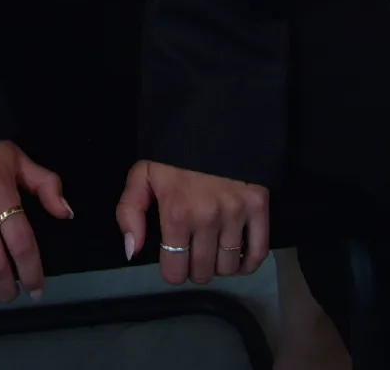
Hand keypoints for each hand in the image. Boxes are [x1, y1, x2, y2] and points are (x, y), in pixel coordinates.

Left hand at [116, 159, 269, 284]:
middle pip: (202, 272)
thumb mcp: (143, 174)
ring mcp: (236, 214)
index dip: (171, 270)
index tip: (173, 259)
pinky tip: (238, 258)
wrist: (212, 117)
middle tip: (192, 253)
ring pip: (228, 267)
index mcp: (176, 212)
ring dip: (218, 266)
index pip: (175, 270)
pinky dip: (248, 263)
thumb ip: (129, 212)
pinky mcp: (259, 206)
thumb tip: (133, 251)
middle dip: (193, 268)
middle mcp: (207, 218)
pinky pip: (258, 252)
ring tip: (212, 252)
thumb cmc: (174, 150)